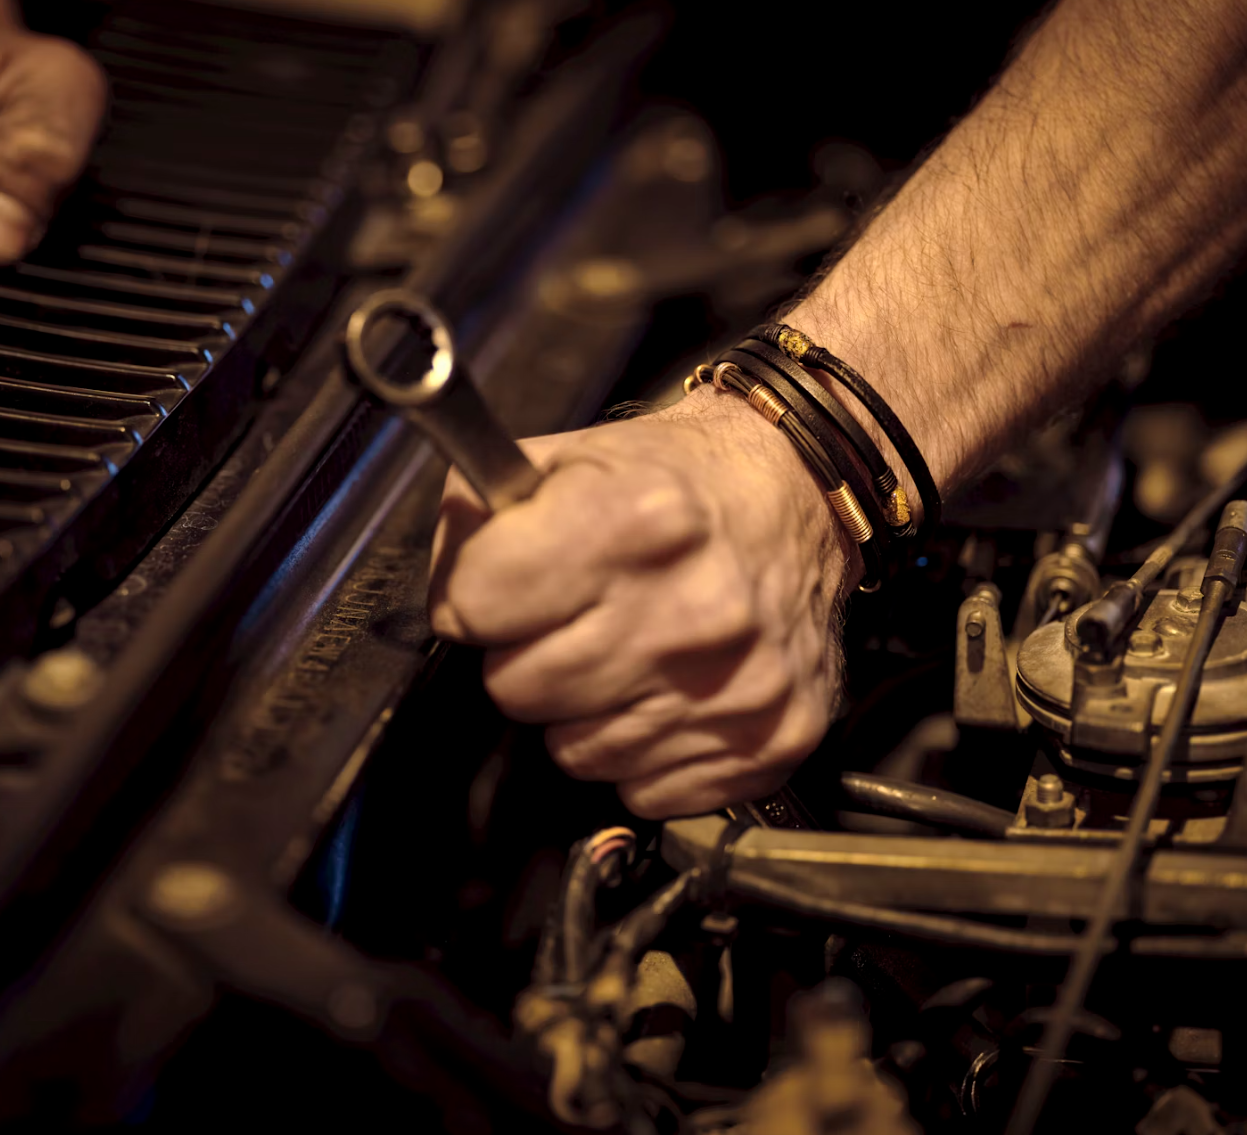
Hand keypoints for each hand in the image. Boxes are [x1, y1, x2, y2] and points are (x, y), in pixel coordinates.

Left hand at [428, 394, 851, 818]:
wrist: (799, 495)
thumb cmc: (676, 482)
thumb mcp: (568, 457)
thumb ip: (479, 516)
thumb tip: (447, 600)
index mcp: (635, 522)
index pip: (474, 605)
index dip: (475, 596)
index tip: (504, 587)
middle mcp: (692, 610)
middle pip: (516, 689)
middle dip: (527, 656)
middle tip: (572, 620)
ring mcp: (735, 686)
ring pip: (574, 753)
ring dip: (584, 711)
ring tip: (626, 651)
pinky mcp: (770, 741)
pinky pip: (644, 788)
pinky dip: (644, 751)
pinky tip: (669, 691)